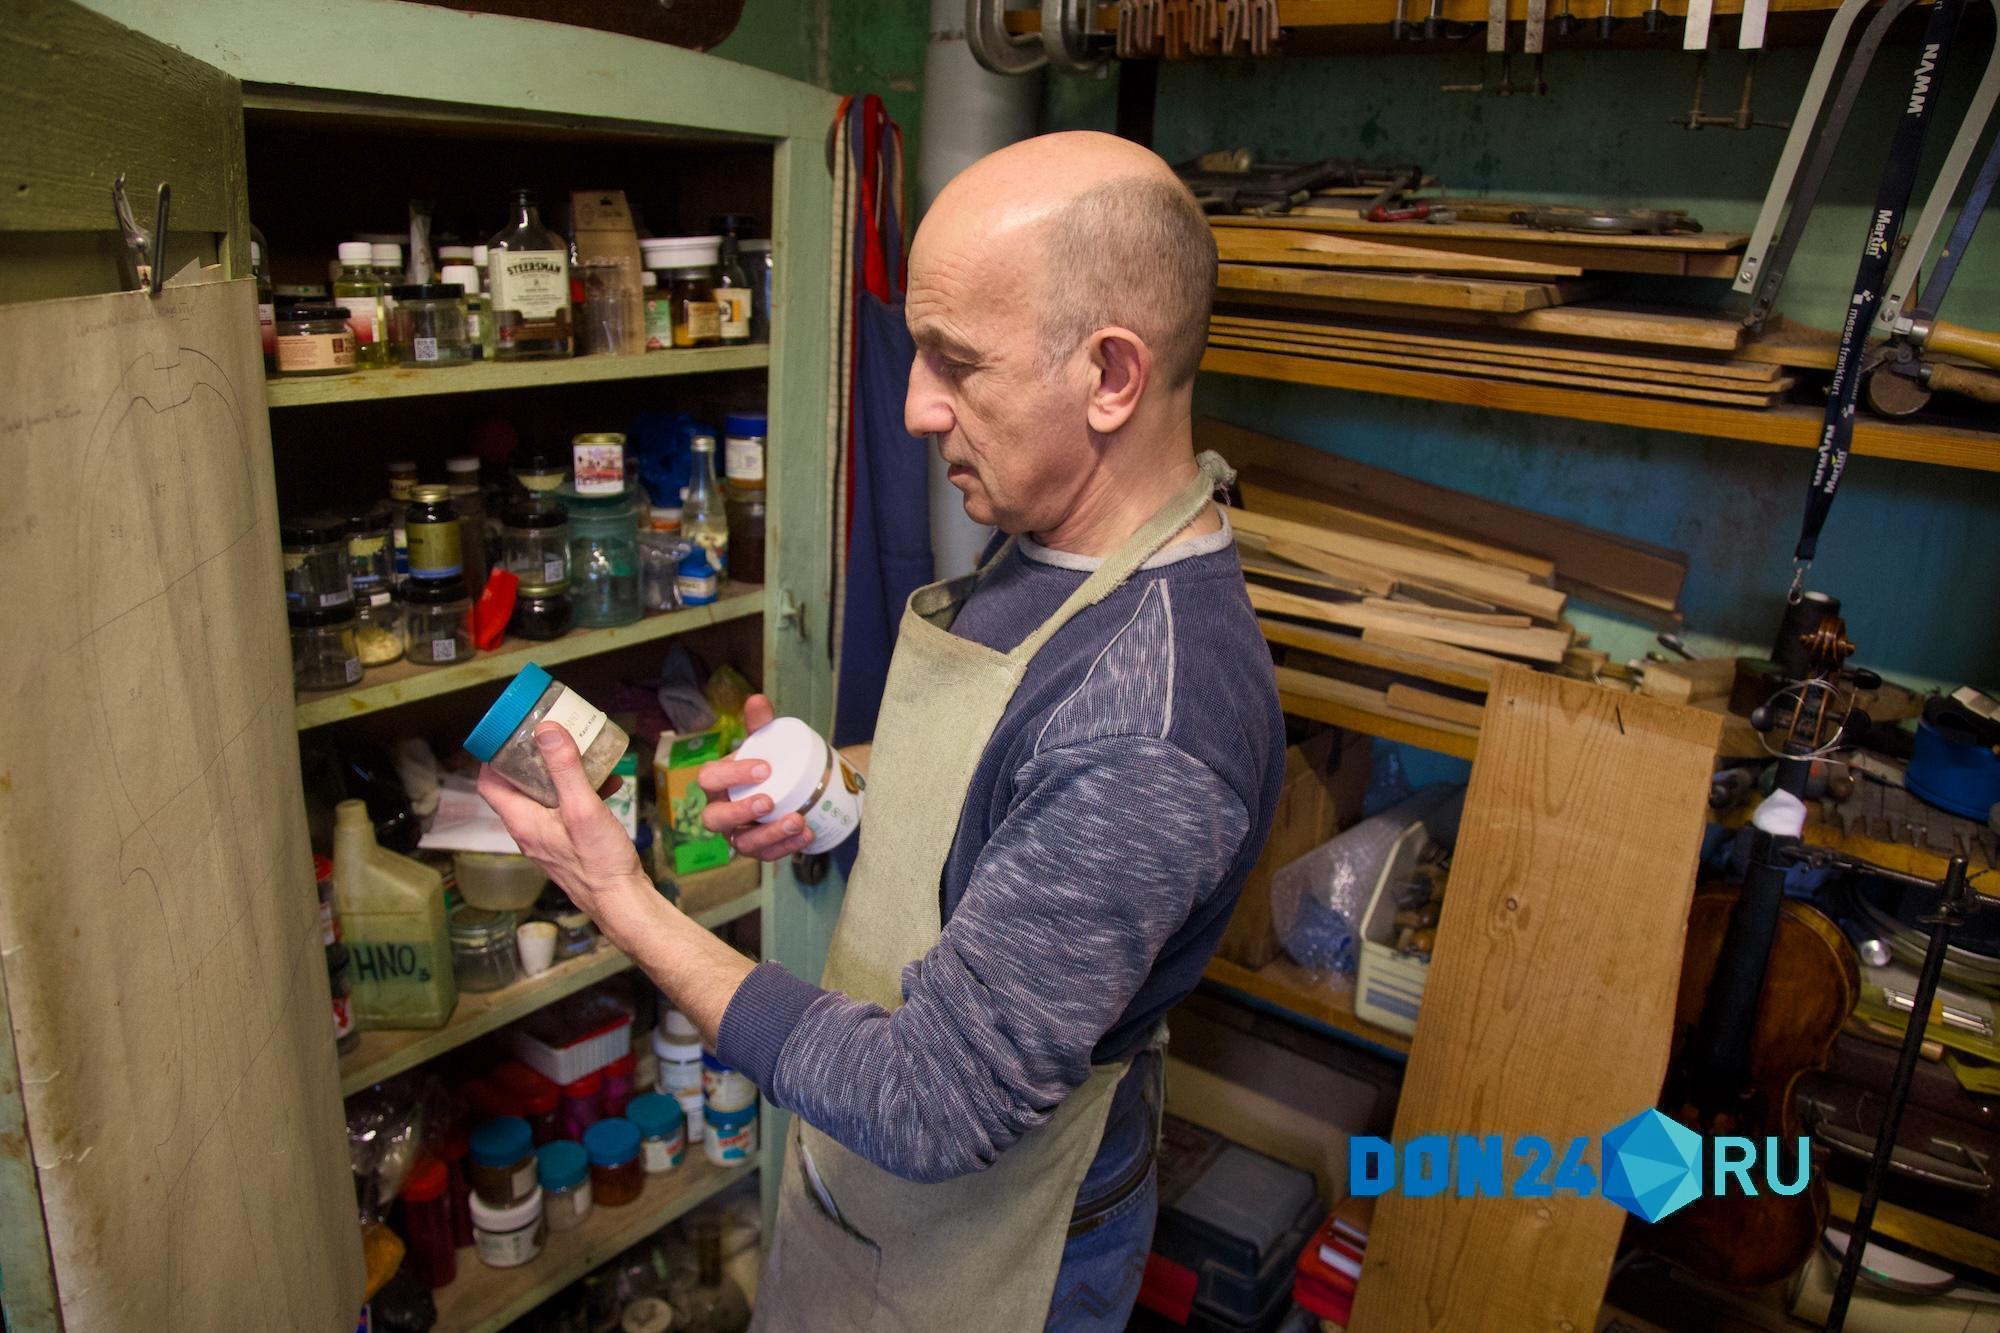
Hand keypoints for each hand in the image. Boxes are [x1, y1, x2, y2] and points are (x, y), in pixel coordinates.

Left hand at [478, 726, 647, 930]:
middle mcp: (529, 831)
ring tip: (581, 754)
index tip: (511, 734)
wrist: (621, 900)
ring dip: (560, 774)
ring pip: (544, 797)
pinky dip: (579, 793)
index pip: (489, 783)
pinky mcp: (567, 845)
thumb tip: (546, 730)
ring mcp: (548, 839)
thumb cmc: (598, 860)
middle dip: (533, 758)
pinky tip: (608, 784)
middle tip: (551, 735)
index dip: (493, 757)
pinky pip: (565, 811)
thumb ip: (565, 770)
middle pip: (518, 787)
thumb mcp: (582, 808)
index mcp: (522, 821)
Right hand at [697, 693, 816, 860]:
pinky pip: (767, 856)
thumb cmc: (769, 764)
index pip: (709, 778)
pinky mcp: (758, 850)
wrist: (793, 786)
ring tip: (799, 821)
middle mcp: (720, 810)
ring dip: (770, 834)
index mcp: (717, 781)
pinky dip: (787, 847)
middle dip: (740, 812)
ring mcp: (737, 834)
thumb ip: (761, 723)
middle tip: (769, 801)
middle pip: (714, 819)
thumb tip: (757, 699)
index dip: (732, 774)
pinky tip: (808, 834)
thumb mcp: (766, 742)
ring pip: (743, 844)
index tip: (765, 768)